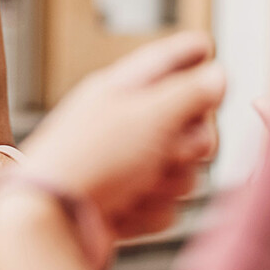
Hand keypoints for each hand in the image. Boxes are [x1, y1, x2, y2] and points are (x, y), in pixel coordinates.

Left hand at [21, 30, 225, 240]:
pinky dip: (150, 211)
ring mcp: (128, 167)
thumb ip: (189, 93)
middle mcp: (127, 125)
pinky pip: (168, 207)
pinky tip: (123, 210)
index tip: (208, 47)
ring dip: (168, 182)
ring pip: (186, 172)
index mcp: (122, 91)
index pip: (165, 63)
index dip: (188, 54)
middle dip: (190, 143)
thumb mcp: (147, 115)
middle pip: (192, 125)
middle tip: (171, 149)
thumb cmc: (91, 159)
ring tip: (136, 185)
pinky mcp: (128, 204)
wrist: (52, 222)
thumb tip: (218, 75)